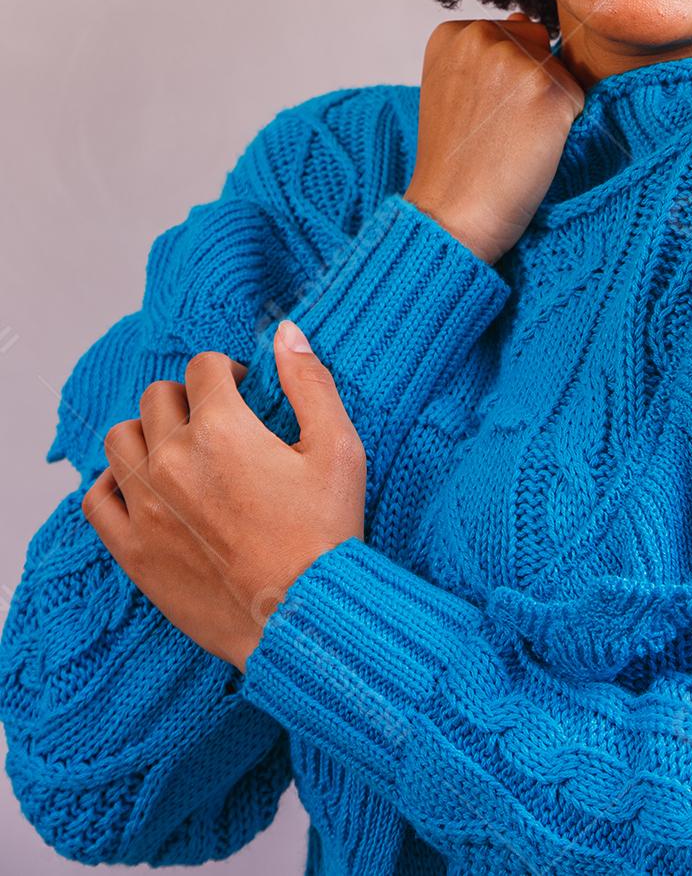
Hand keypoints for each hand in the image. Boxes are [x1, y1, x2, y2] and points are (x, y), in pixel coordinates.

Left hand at [80, 320, 366, 673]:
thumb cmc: (325, 534)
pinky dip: (113, 483)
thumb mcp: (337, 447)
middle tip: (216, 422)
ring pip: (120, 439)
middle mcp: (173, 461)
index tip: (245, 390)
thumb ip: (309, 381)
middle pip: (158, 397)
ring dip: (147, 433)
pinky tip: (144, 488)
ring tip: (178, 451)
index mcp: (222, 430)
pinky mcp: (132, 549)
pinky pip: (95, 497)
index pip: (203, 367)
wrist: (305, 617)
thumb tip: (285, 332)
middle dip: (188, 398)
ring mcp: (146, 506)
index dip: (229, 371)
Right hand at [404, 10, 584, 262]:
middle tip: (497, 128)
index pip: (509, 35)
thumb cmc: (455, 160)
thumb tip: (524, 18)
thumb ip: (486, 49)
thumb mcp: (453, 89)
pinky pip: (577, 96)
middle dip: (528, 83)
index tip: (478, 112)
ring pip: (559, 70)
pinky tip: (530, 147)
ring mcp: (514, 58)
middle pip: (537, 44)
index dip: (502, 80)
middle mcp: (480, 34)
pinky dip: (564, 125)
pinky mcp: (548, 87)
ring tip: (511, 137)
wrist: (451, 213)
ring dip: (548, 104)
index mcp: (451, 31)